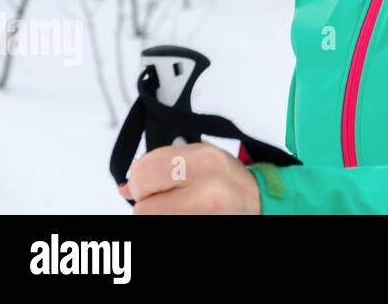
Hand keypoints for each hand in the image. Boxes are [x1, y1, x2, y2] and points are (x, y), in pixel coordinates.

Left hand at [120, 142, 260, 213]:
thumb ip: (165, 163)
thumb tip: (127, 185)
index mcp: (203, 159)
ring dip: (158, 215)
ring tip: (179, 207)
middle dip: (148, 204)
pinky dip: (167, 221)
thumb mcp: (201, 158)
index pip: (143, 171)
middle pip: (143, 207)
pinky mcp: (196, 229)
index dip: (142, 179)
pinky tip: (185, 215)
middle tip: (164, 198)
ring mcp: (205, 214)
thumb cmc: (229, 180)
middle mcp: (206, 187)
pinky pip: (164, 227)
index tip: (153, 182)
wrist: (260, 203)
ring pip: (151, 221)